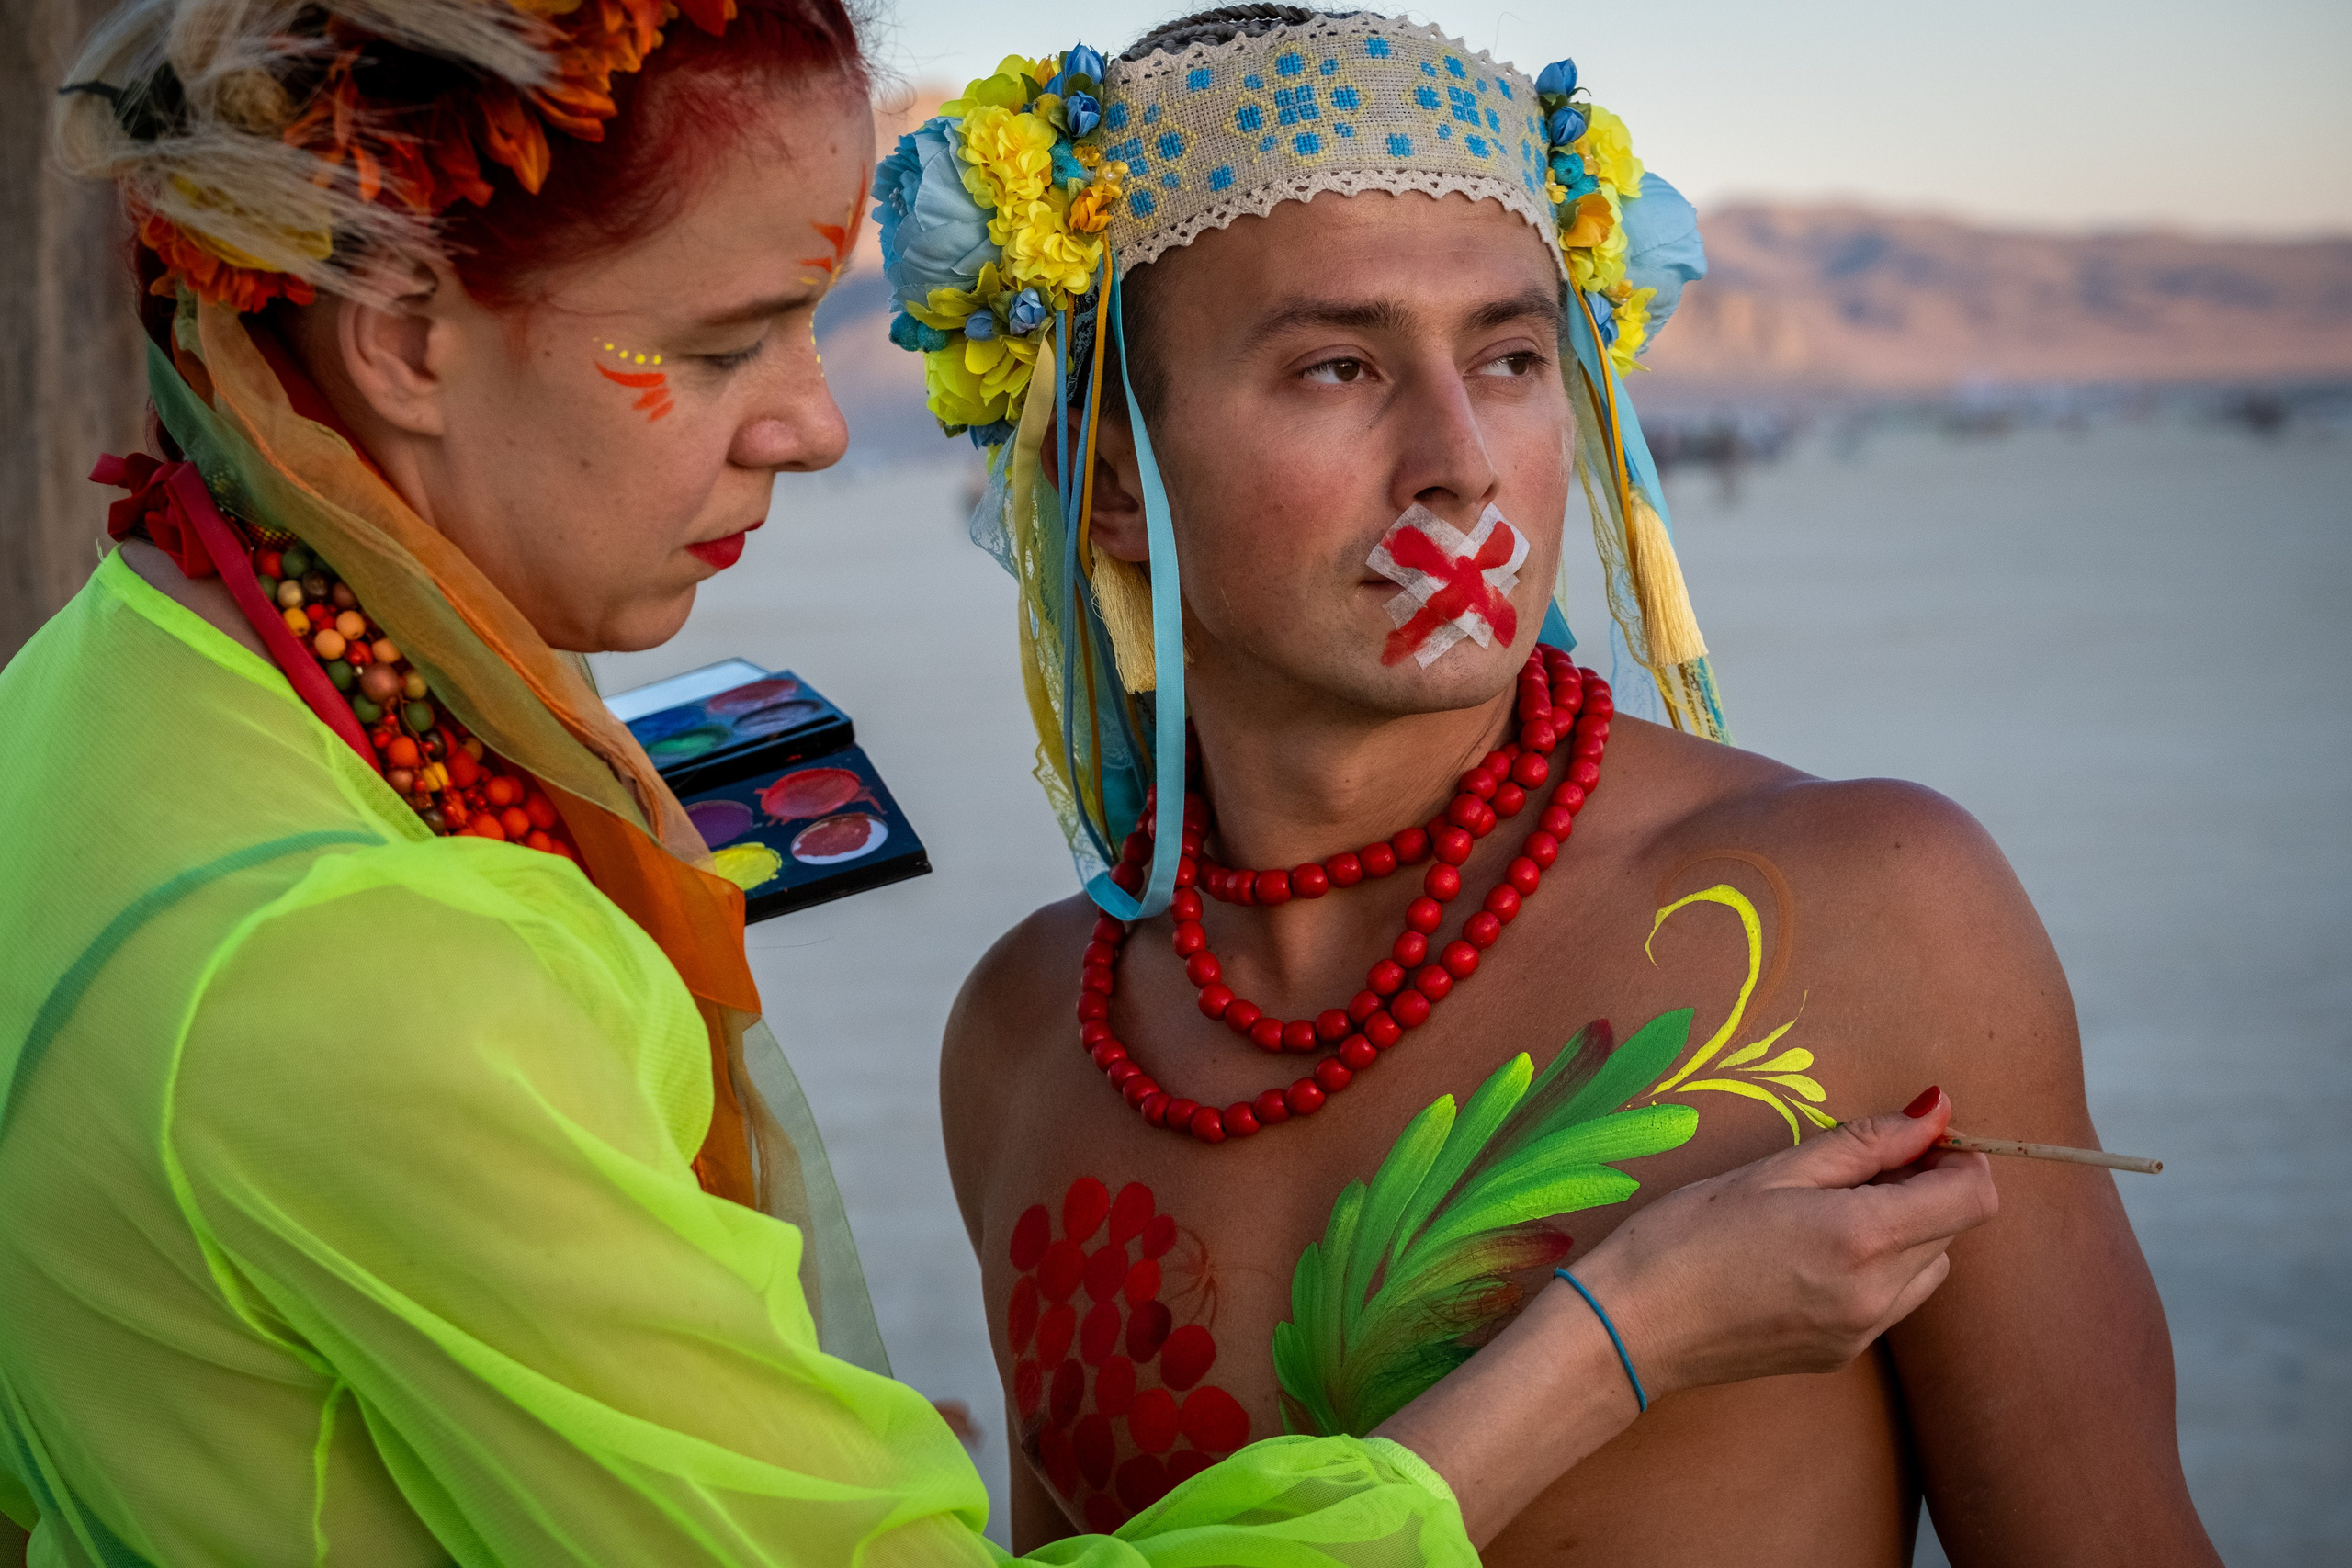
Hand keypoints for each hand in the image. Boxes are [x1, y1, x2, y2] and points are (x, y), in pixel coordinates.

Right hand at [1572, 1088, 1998, 1398]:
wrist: (1632, 1325)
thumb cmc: (1686, 1234)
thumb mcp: (1773, 1170)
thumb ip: (1865, 1141)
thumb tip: (1934, 1110)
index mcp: (1861, 1236)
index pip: (1973, 1196)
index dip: (1957, 1159)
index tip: (1914, 1139)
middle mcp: (1877, 1293)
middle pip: (1952, 1230)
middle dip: (1923, 1190)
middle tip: (1851, 1168)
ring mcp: (1863, 1332)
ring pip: (1928, 1268)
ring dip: (1905, 1232)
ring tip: (1828, 1212)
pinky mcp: (1843, 1355)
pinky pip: (1893, 1301)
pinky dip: (1877, 1269)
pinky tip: (1811, 1254)